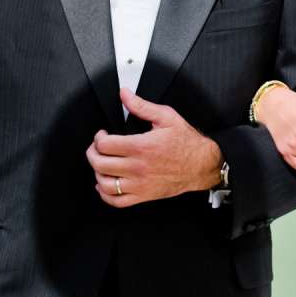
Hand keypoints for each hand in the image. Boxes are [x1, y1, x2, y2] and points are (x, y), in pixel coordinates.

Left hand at [87, 90, 221, 207]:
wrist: (202, 165)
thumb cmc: (187, 142)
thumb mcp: (166, 117)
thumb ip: (142, 106)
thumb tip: (124, 95)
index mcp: (141, 146)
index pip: (105, 144)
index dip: (98, 137)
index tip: (102, 134)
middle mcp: (138, 167)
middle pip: (100, 163)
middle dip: (93, 153)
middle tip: (97, 147)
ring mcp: (140, 184)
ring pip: (105, 183)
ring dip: (97, 173)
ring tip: (101, 164)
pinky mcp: (144, 195)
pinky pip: (118, 201)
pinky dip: (106, 194)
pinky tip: (106, 184)